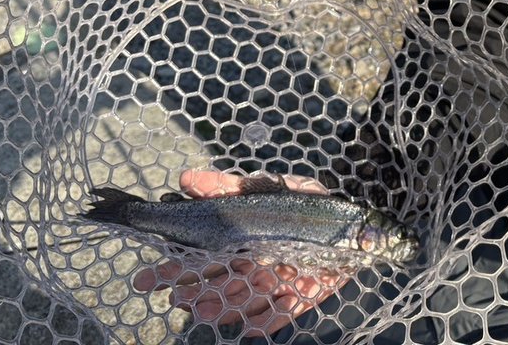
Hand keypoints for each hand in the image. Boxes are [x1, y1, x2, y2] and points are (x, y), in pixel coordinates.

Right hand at [134, 170, 349, 335]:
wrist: (354, 226)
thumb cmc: (308, 206)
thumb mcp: (270, 187)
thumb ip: (229, 185)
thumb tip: (187, 178)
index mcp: (242, 243)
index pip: (203, 257)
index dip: (178, 266)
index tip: (153, 274)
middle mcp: (253, 268)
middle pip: (215, 282)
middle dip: (190, 290)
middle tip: (167, 295)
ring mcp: (275, 286)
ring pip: (241, 301)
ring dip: (220, 308)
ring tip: (199, 311)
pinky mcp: (301, 300)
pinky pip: (280, 315)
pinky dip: (263, 323)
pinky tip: (247, 330)